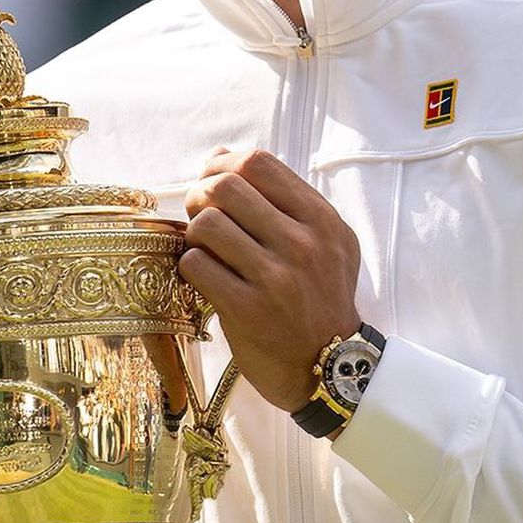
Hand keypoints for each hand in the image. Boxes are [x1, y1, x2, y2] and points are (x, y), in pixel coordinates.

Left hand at [181, 149, 359, 413]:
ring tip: (204, 248)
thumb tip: (221, 155)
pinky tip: (205, 275)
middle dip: (200, 193)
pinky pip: (196, 265)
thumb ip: (283, 198)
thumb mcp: (327, 241)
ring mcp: (276, 278)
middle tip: (198, 212)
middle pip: (226, 187)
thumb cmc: (320, 297)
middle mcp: (302, 244)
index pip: (258, 163)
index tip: (213, 178)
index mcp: (321, 220)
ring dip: (194, 233)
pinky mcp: (248, 311)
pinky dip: (191, 266)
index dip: (223, 163)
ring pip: (207, 224)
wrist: (331, 366)